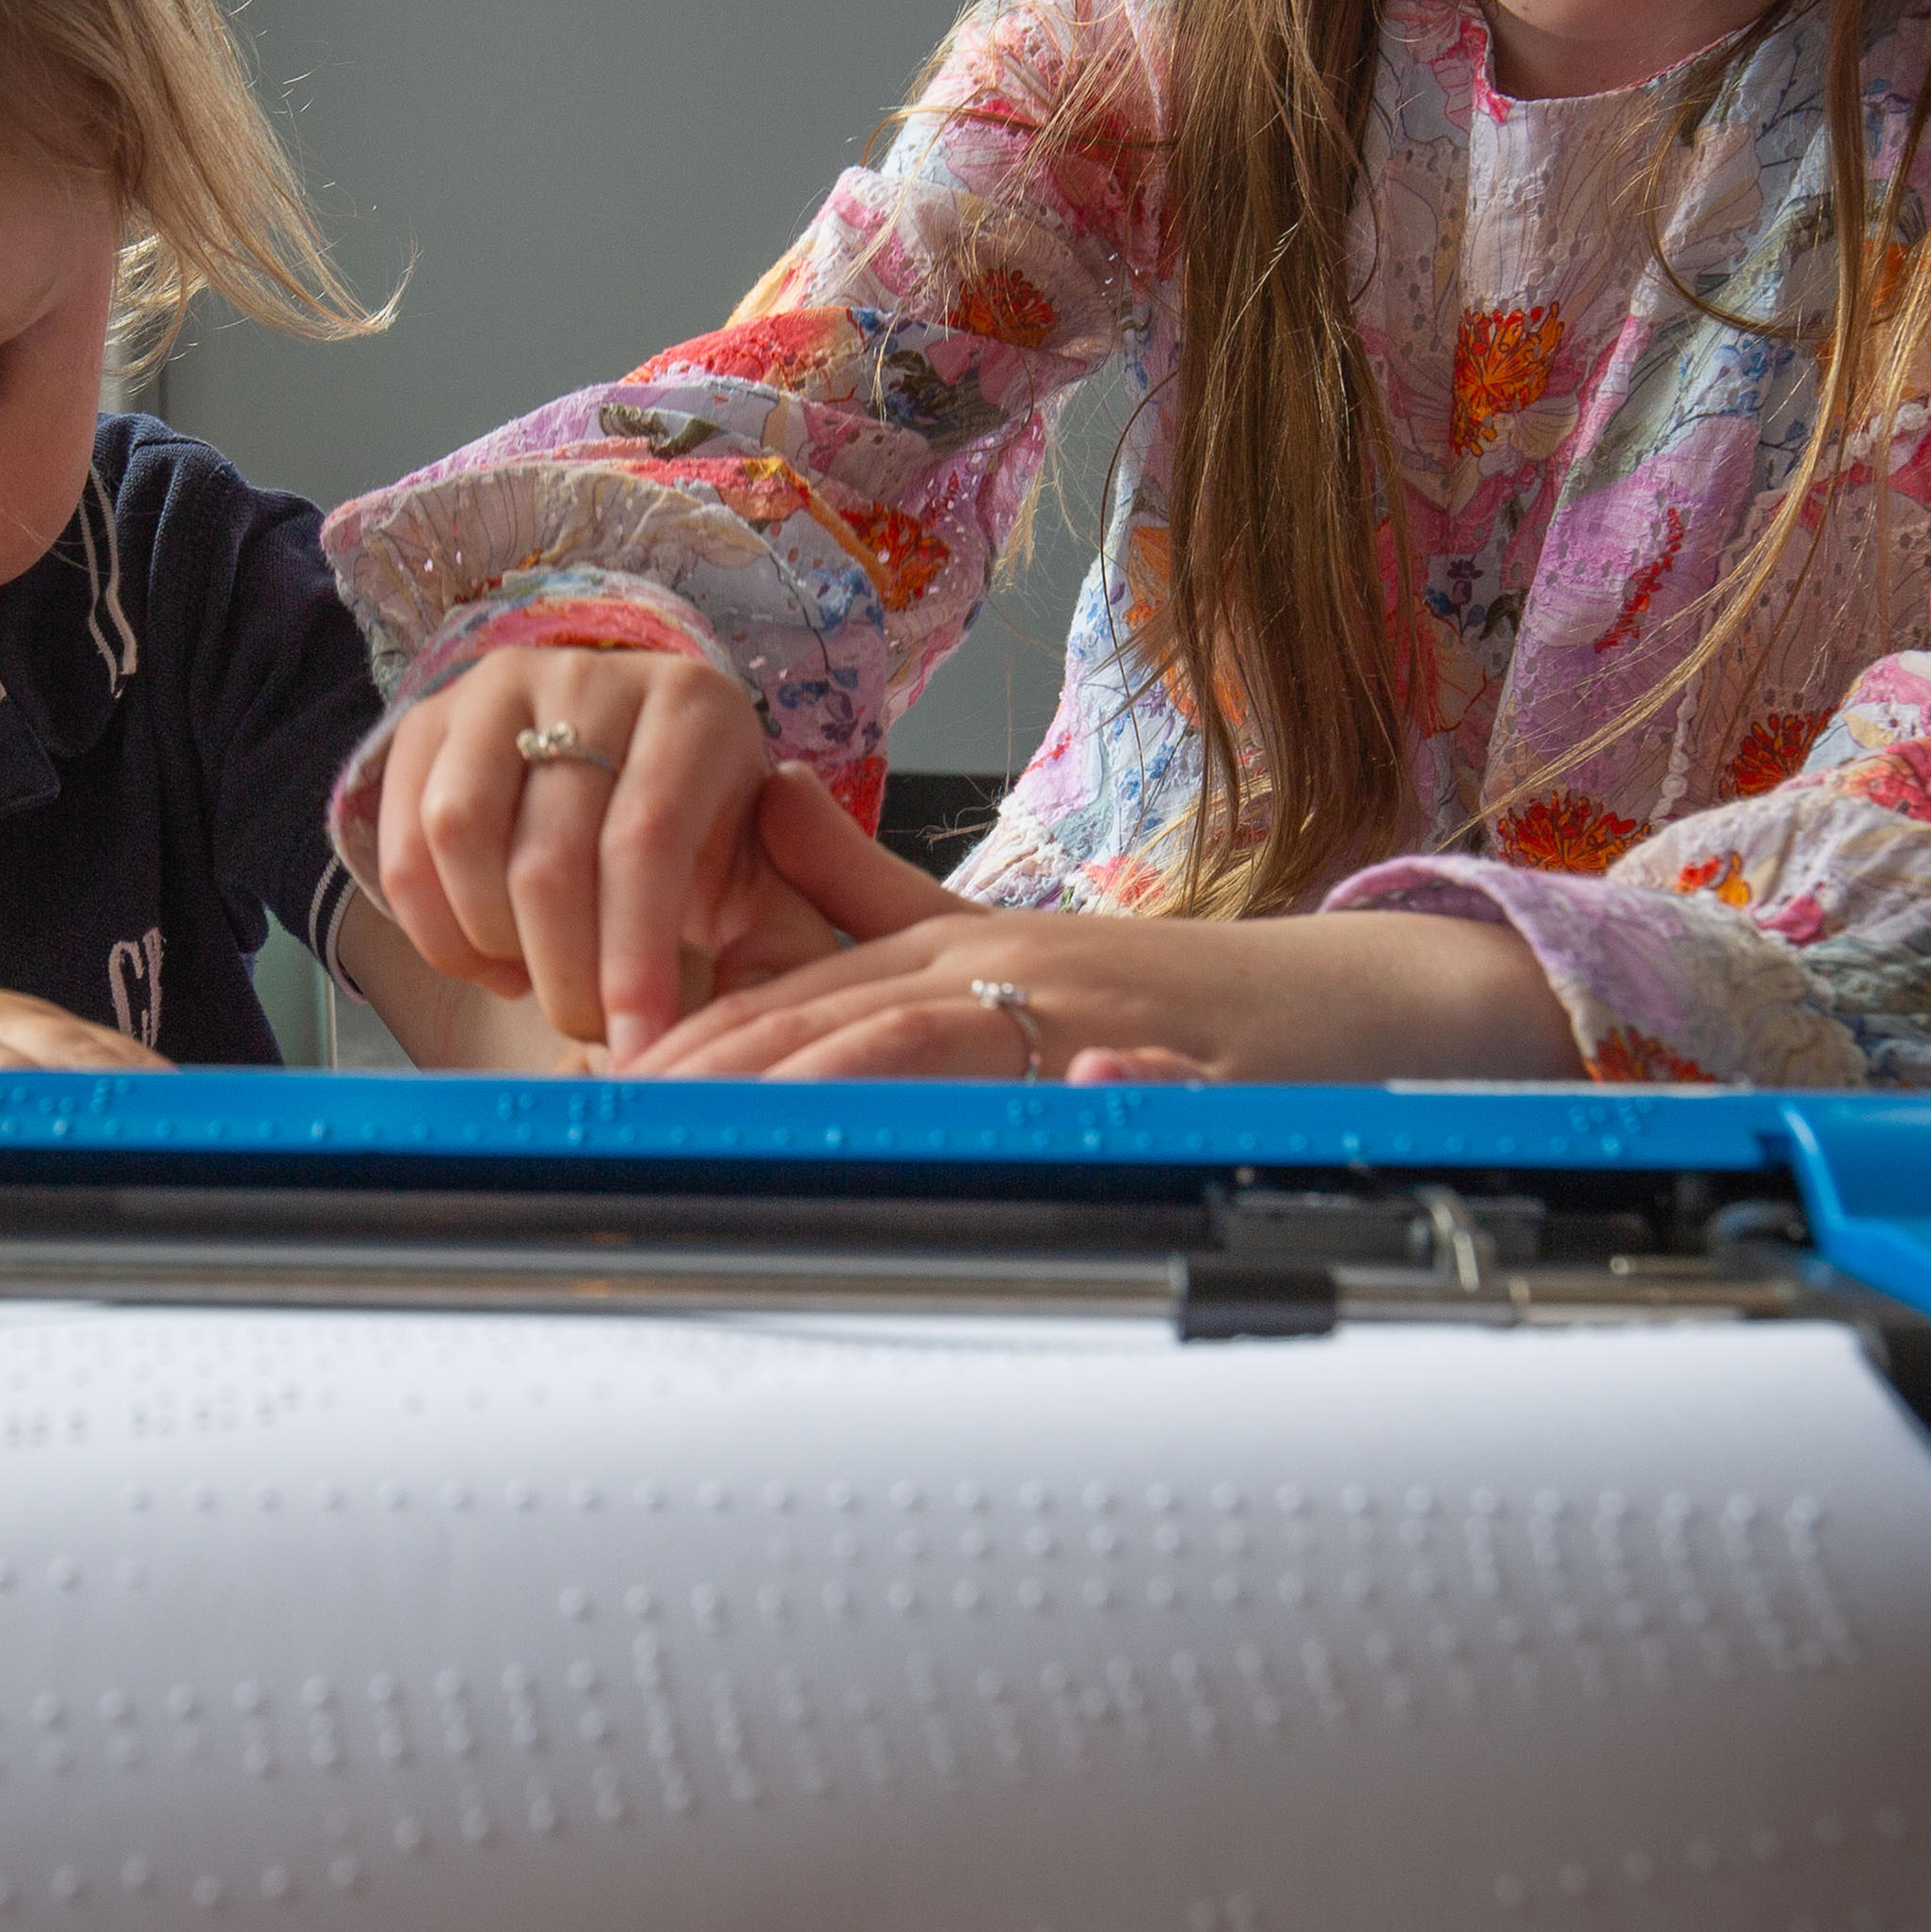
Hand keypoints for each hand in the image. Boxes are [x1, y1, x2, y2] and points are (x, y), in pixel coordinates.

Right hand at [365, 646, 775, 1058]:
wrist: (626, 769)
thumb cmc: (703, 837)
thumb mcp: (762, 875)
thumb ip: (773, 938)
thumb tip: (749, 1013)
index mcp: (692, 707)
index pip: (645, 839)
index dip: (632, 956)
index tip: (637, 1045)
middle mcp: (590, 675)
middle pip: (548, 850)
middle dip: (564, 972)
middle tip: (590, 1031)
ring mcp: (497, 689)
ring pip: (460, 837)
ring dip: (491, 943)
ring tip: (536, 982)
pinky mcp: (427, 722)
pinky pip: (402, 844)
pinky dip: (436, 930)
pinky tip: (489, 959)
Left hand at [623, 770, 1578, 1083]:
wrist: (1333, 1002)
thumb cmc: (1150, 994)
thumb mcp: (986, 930)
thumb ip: (860, 884)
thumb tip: (753, 805)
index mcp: (941, 952)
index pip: (786, 999)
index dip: (688, 1043)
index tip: (596, 1091)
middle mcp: (999, 975)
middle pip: (837, 1023)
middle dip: (724, 1075)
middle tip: (625, 1126)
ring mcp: (1088, 1022)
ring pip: (951, 1043)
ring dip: (852, 1078)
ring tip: (762, 1120)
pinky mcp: (1187, 1070)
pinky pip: (1131, 1088)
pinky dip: (1096, 1095)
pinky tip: (1064, 1105)